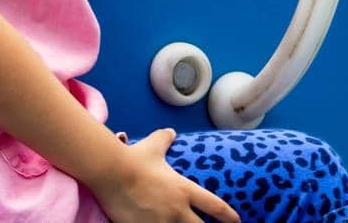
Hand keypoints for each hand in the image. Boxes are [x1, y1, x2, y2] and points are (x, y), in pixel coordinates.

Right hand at [92, 128, 240, 222]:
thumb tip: (170, 132)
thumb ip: (165, 139)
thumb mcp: (153, 145)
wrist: (111, 172)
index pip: (215, 206)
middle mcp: (176, 210)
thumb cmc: (134, 158)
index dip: (228, 216)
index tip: (236, 220)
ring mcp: (161, 222)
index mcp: (184, 190)